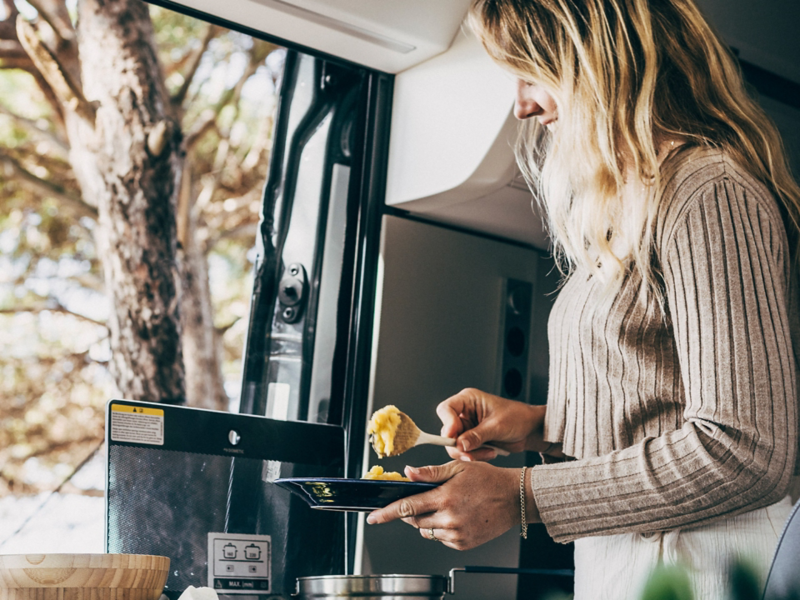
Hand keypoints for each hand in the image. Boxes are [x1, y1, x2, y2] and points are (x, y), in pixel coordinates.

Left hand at [366, 461, 537, 549]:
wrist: (515, 498)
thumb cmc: (488, 479)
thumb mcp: (457, 468)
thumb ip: (430, 473)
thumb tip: (408, 472)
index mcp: (444, 498)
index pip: (407, 507)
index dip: (386, 513)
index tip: (373, 517)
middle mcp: (449, 519)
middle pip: (414, 521)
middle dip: (411, 512)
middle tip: (423, 499)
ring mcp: (456, 534)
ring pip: (427, 531)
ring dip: (427, 521)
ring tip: (445, 505)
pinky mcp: (463, 544)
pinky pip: (441, 539)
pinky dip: (441, 529)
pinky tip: (455, 516)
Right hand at [437, 388, 547, 460]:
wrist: (530, 429)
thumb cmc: (518, 417)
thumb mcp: (497, 426)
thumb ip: (477, 435)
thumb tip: (459, 445)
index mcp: (468, 400)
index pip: (446, 409)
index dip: (447, 423)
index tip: (454, 437)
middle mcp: (464, 413)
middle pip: (447, 431)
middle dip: (459, 445)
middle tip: (470, 454)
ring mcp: (467, 427)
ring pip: (455, 445)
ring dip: (469, 453)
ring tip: (488, 452)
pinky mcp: (472, 440)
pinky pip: (464, 452)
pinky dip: (475, 456)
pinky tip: (490, 452)